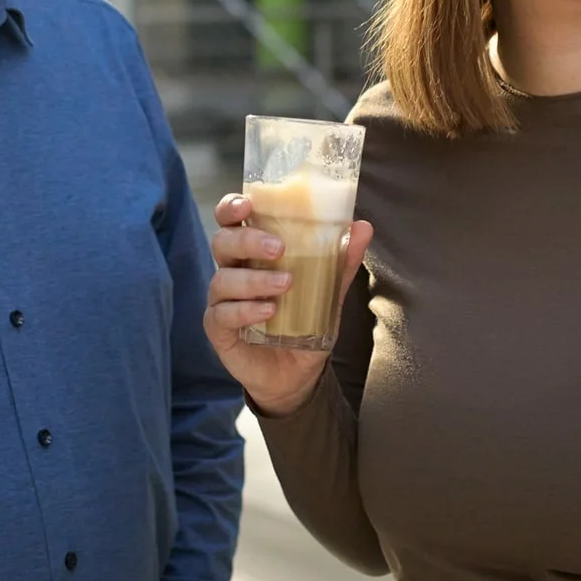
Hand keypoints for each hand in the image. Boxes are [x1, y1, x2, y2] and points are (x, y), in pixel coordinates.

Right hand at [202, 194, 372, 417]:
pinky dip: (246, 310)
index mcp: (251, 252)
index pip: (230, 221)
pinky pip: (223, 314)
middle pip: (223, 243)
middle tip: (279, 248)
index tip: (247, 205)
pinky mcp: (218, 330)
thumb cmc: (306, 322)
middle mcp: (231, 271)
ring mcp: (221, 301)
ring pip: (223, 279)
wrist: (298, 374)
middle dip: (248, 240)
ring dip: (255, 278)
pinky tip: (268, 311)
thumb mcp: (328, 291)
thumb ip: (340, 260)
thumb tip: (362, 226)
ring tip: (286, 284)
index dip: (231, 207)